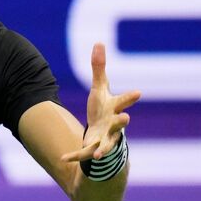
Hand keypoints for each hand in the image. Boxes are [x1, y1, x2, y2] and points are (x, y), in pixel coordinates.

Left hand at [62, 43, 140, 161]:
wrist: (103, 134)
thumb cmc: (103, 108)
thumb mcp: (99, 88)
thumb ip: (99, 68)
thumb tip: (99, 42)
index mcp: (114, 109)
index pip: (123, 102)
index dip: (129, 97)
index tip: (138, 93)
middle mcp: (112, 125)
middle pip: (118, 124)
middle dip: (121, 122)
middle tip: (126, 119)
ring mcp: (104, 138)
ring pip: (105, 144)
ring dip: (102, 148)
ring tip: (98, 153)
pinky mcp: (92, 148)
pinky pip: (83, 154)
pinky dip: (74, 156)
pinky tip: (63, 158)